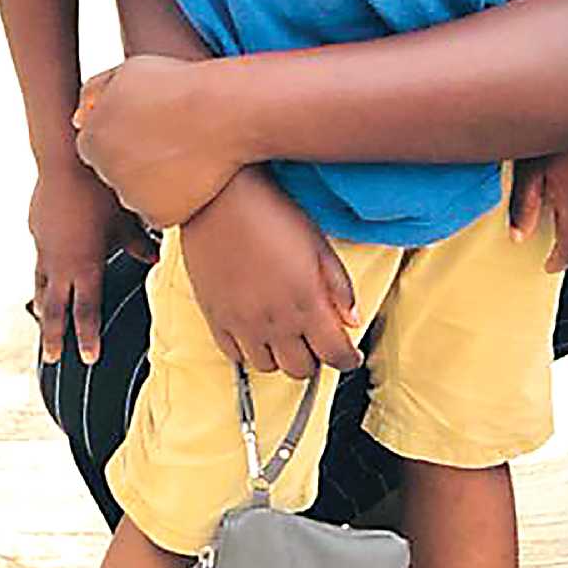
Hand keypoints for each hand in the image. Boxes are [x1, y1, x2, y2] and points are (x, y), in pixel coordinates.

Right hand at [27, 158, 156, 366]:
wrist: (62, 161)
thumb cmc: (100, 190)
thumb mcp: (124, 220)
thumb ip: (139, 244)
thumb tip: (155, 260)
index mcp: (85, 265)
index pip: (86, 311)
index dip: (87, 337)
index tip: (88, 358)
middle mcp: (61, 263)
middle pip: (54, 309)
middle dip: (54, 336)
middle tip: (53, 358)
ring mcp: (44, 247)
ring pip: (41, 284)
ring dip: (43, 305)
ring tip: (42, 320)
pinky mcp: (37, 230)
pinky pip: (41, 256)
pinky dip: (45, 269)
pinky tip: (50, 267)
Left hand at [73, 54, 242, 227]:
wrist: (224, 110)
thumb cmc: (180, 84)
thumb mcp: (129, 72)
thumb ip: (95, 93)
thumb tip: (77, 118)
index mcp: (91, 137)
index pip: (97, 146)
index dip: (125, 134)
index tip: (151, 126)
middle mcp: (104, 170)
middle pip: (115, 171)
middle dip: (137, 159)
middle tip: (171, 139)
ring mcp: (130, 196)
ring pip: (136, 194)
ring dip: (154, 181)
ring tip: (185, 153)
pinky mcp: (157, 215)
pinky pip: (160, 213)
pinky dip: (174, 200)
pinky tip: (192, 174)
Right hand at [180, 166, 361, 378]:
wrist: (220, 198)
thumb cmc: (269, 212)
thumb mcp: (318, 243)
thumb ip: (339, 286)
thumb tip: (351, 317)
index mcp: (307, 302)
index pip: (335, 355)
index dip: (347, 359)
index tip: (349, 354)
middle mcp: (275, 320)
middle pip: (302, 369)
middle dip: (315, 358)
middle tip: (317, 340)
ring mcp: (242, 323)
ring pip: (268, 368)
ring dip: (282, 356)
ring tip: (285, 335)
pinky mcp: (216, 318)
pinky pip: (234, 355)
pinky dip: (248, 351)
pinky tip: (256, 331)